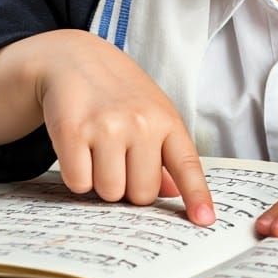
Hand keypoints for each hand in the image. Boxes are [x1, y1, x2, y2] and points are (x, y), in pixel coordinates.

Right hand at [31, 30, 214, 225]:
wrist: (73, 58)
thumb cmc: (117, 92)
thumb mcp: (150, 112)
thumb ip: (164, 153)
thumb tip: (173, 194)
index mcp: (166, 119)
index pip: (187, 165)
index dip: (196, 196)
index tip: (204, 220)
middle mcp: (141, 122)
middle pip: (142, 194)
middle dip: (129, 187)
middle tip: (119, 159)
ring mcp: (107, 126)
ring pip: (110, 193)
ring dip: (101, 182)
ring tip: (97, 150)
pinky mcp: (73, 131)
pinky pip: (79, 184)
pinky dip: (76, 176)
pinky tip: (78, 149)